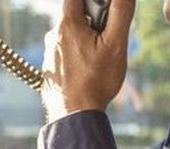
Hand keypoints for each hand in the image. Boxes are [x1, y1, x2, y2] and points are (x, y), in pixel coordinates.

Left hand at [42, 0, 135, 121]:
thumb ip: (121, 12)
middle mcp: (53, 37)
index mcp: (67, 25)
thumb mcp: (115, 45)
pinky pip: (65, 57)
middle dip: (93, 26)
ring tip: (96, 66)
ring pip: (71, 40)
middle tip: (106, 45)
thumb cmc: (96, 82)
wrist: (75, 116)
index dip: (95, 1)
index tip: (105, 14)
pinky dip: (76, 61)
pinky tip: (86, 76)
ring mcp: (49, 55)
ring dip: (85, 45)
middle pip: (76, 18)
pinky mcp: (49, 71)